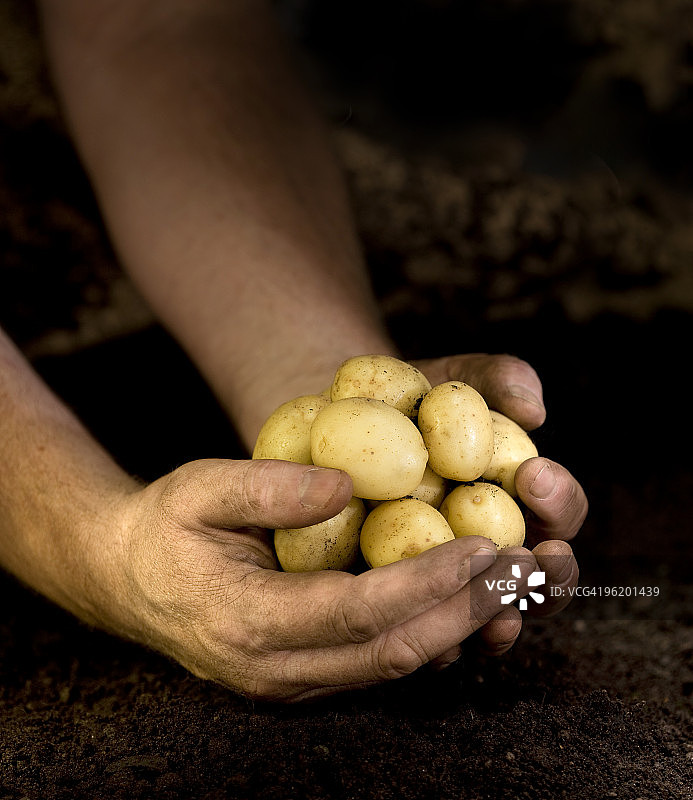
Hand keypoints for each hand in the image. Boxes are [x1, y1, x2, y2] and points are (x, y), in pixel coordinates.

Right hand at [110, 458, 546, 701]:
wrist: (126, 580)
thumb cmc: (164, 527)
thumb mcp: (199, 487)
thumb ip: (268, 487)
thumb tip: (346, 485)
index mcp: (247, 620)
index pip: (357, 612)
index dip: (426, 582)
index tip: (482, 545)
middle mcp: (275, 668)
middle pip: (392, 651)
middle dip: (466, 611)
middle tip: (525, 568)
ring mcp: (292, 681)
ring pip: (396, 667)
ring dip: (462, 627)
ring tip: (517, 584)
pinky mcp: (307, 675)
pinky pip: (382, 663)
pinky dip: (435, 633)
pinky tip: (471, 600)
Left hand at [413, 353, 586, 663]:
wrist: (336, 421)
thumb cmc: (405, 397)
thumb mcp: (450, 379)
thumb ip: (496, 380)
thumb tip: (533, 407)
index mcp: (515, 500)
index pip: (556, 510)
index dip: (559, 501)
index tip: (535, 475)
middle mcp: (490, 547)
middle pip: (538, 578)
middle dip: (550, 574)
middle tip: (539, 557)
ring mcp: (446, 581)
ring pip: (487, 616)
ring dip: (501, 617)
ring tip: (500, 612)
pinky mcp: (398, 601)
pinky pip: (424, 632)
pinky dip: (437, 640)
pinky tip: (436, 639)